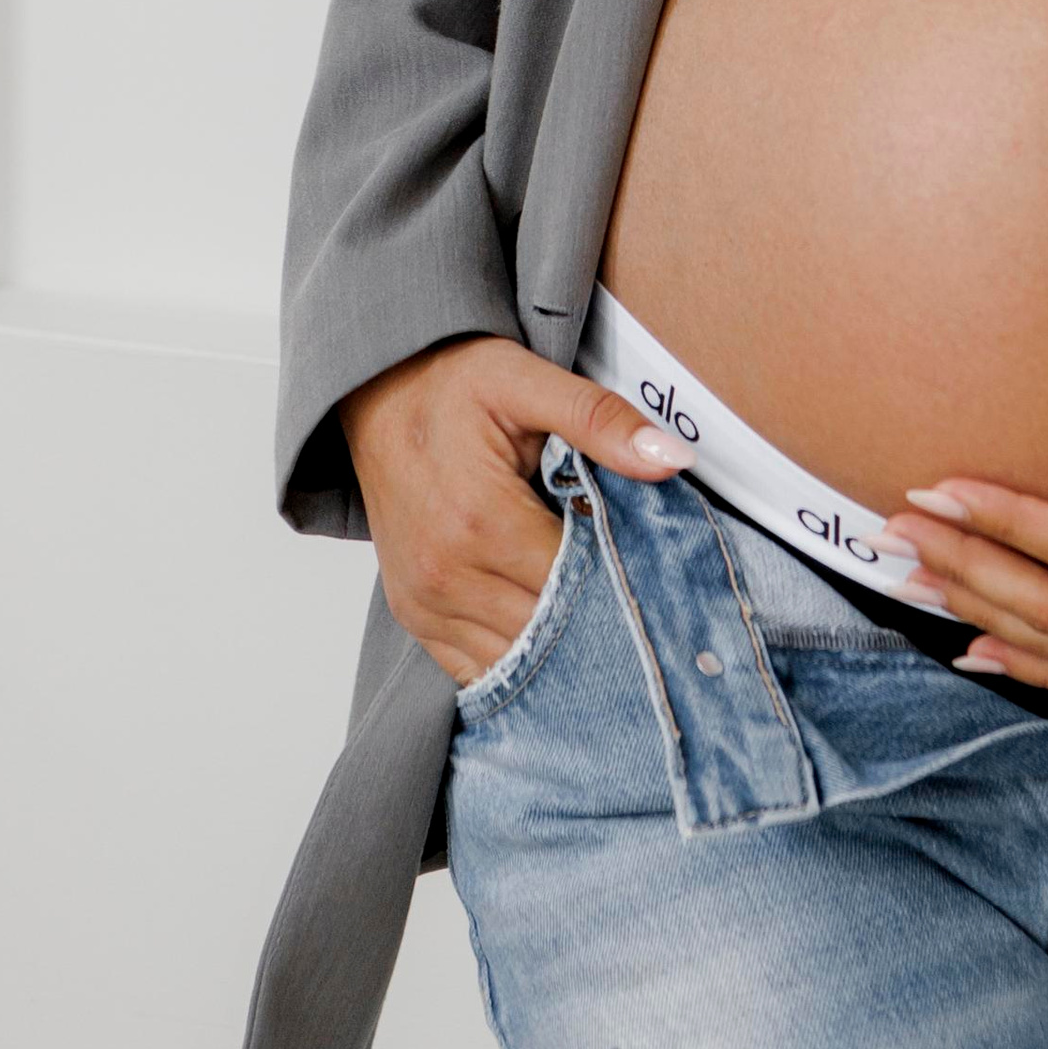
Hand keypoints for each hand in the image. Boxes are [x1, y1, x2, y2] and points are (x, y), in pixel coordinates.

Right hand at [340, 333, 693, 688]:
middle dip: (599, 614)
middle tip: (640, 592)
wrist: (375, 393)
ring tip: (599, 612)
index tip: (654, 560)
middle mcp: (446, 574)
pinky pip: (475, 669)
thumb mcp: (526, 379)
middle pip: (550, 629)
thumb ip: (600, 420)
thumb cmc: (450, 385)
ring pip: (517, 660)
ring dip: (562, 646)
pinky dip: (519, 658)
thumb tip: (672, 458)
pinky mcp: (413, 615)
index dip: (623, 574)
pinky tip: (551, 636)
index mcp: (482, 520)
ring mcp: (424, 602)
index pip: (577, 582)